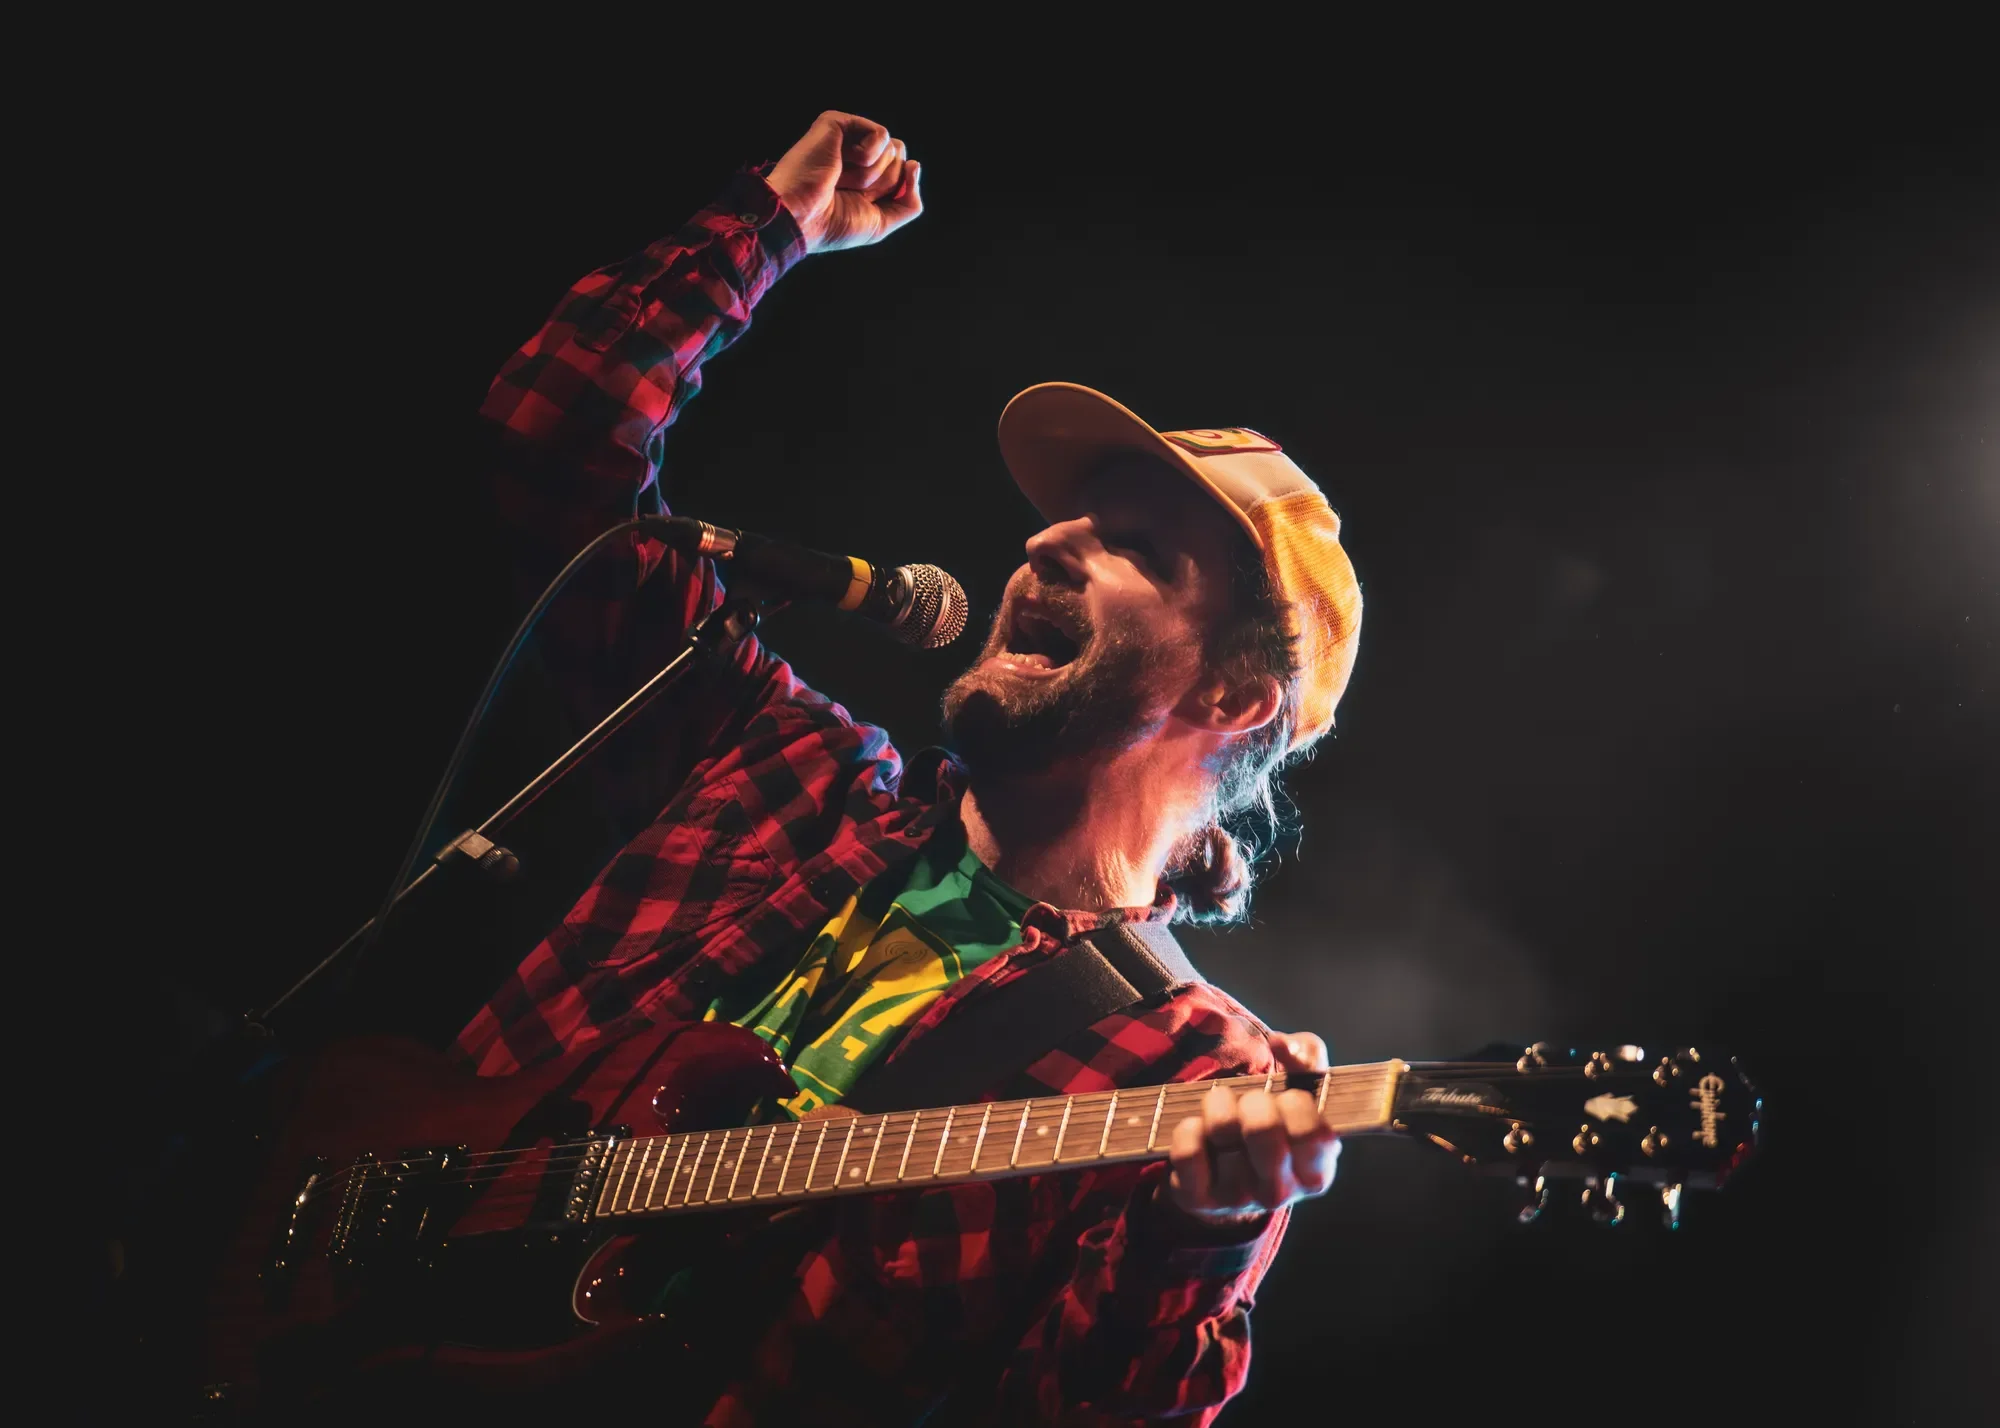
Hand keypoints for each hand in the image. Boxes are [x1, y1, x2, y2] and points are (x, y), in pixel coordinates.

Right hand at [766, 111, 922, 254]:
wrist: (800, 217)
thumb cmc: (833, 224)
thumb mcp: (882, 223)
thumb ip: (909, 203)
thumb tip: (915, 165)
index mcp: (866, 177)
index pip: (903, 173)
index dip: (893, 192)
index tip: (863, 203)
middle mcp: (858, 155)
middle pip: (900, 158)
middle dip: (883, 182)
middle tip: (849, 191)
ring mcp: (847, 138)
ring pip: (893, 148)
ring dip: (871, 174)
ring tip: (840, 180)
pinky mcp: (837, 123)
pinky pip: (881, 134)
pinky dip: (867, 156)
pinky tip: (841, 162)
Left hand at [1164, 1031, 1339, 1223]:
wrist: (1229, 1169)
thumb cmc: (1275, 1120)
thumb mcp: (1303, 1088)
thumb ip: (1307, 1056)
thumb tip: (1281, 1044)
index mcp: (1315, 1172)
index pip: (1312, 1132)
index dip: (1296, 1103)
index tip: (1288, 1100)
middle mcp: (1280, 1193)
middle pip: (1262, 1128)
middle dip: (1253, 1100)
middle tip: (1252, 1104)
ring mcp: (1238, 1199)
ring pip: (1220, 1130)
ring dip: (1218, 1106)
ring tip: (1224, 1112)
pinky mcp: (1199, 1199)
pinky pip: (1187, 1150)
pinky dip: (1189, 1127)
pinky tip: (1200, 1131)